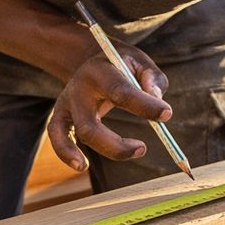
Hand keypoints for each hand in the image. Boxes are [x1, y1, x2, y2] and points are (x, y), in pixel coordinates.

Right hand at [46, 46, 170, 172]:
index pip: (121, 91)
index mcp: (100, 71)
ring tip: (127, 155)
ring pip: (79, 134)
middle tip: (143, 148)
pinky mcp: (60, 115)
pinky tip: (82, 166)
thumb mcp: (138, 61)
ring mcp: (66, 103)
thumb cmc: (120, 63)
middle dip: (117, 143)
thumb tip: (156, 98)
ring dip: (103, 149)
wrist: (89, 59)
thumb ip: (151, 77)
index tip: (166, 114)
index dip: (144, 105)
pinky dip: (66, 153)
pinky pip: (57, 137)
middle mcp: (78, 88)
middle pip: (91, 123)